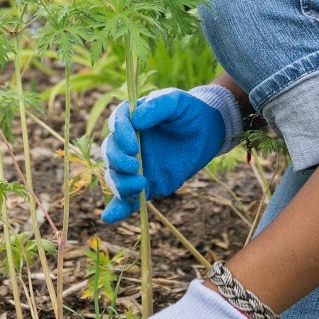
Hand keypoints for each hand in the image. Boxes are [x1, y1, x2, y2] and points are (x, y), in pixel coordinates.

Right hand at [102, 84, 240, 223]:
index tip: (134, 145)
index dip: (120, 135)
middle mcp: (127, 143)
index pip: (116, 125)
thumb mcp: (176, 101)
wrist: (207, 131)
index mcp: (130, 119)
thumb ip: (158, 105)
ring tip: (141, 184)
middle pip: (110, 153)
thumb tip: (136, 120)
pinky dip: (117, 208)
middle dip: (119, 161)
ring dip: (121, 183)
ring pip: (115, 176)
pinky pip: (126, 198)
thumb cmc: (188, 111)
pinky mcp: (146, 183)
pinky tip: (110, 217)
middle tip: (137, 166)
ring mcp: (135, 165)